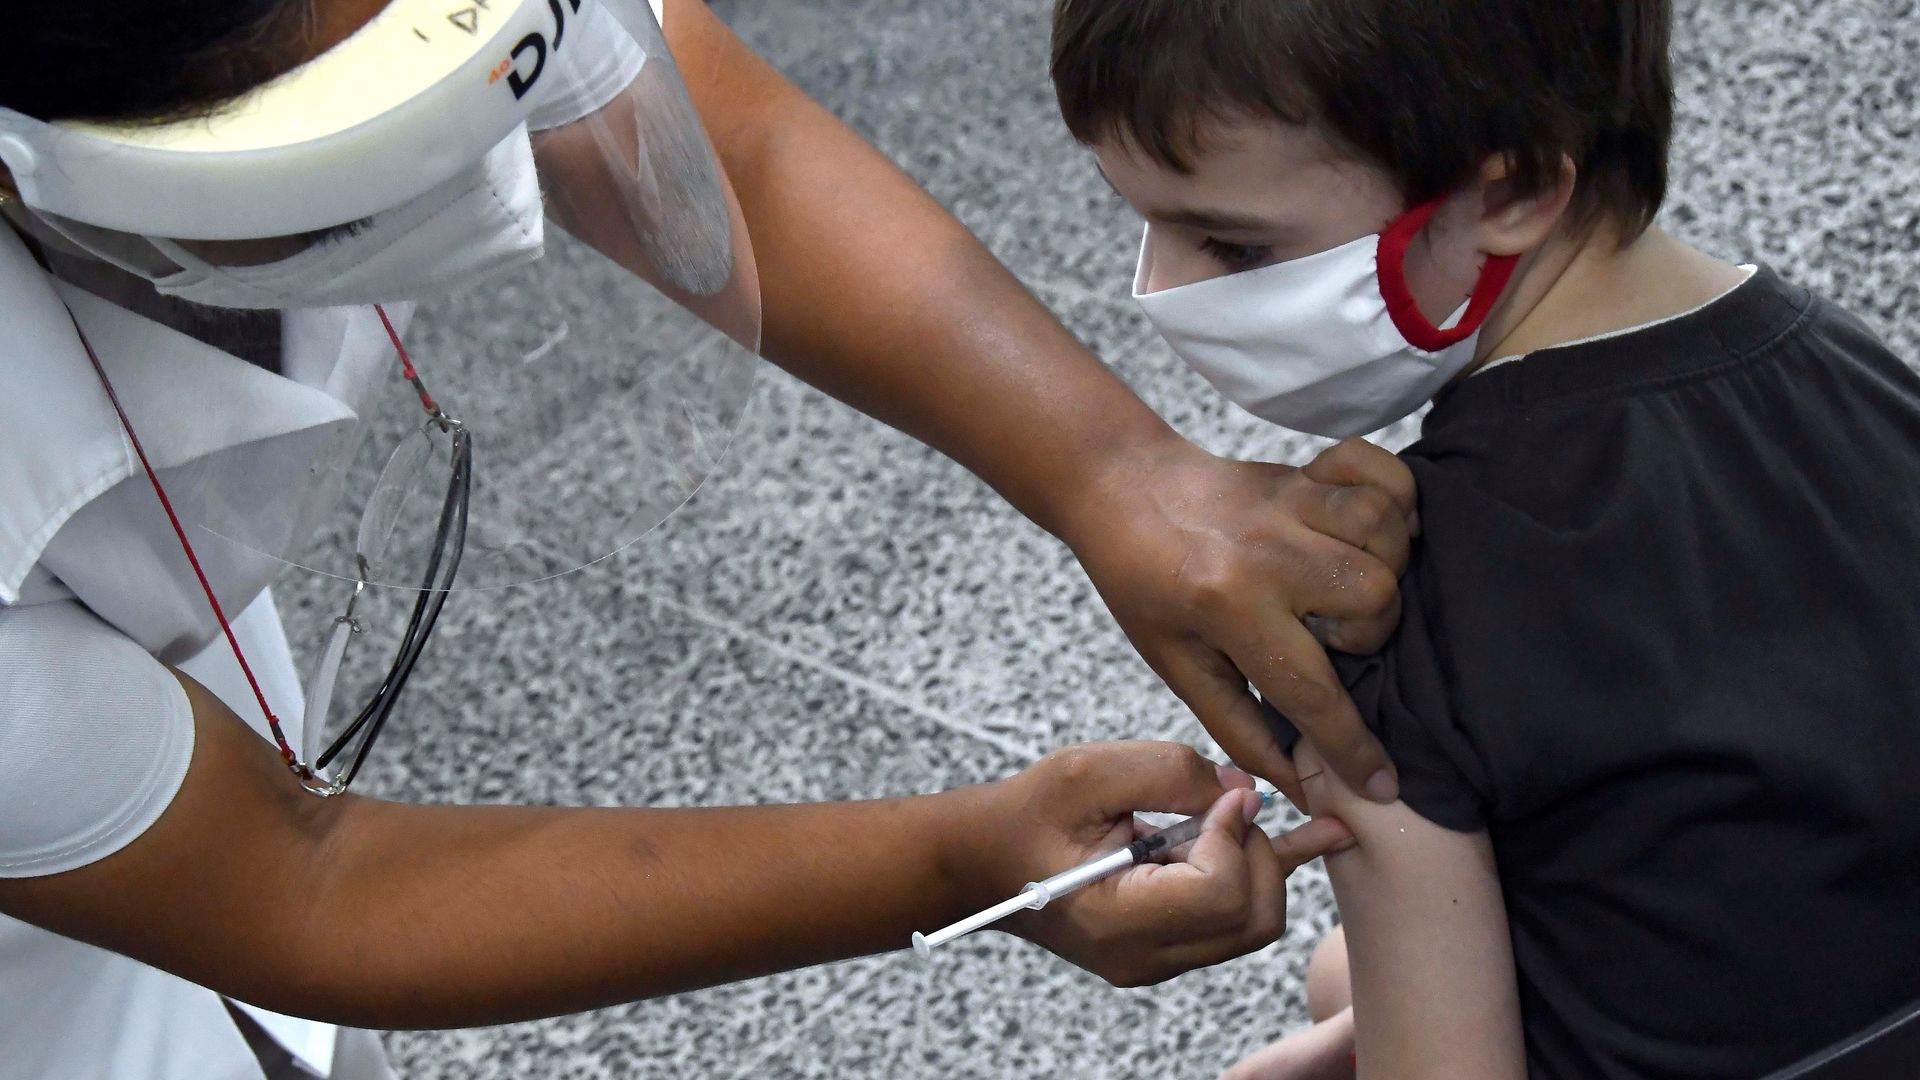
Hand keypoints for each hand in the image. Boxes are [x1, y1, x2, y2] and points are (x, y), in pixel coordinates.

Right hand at [967, 741, 1354, 986]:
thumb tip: (1247, 794)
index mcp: (1117, 921)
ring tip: (1234, 813)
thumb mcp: (1089, 772)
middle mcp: (1144, 956)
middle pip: (1254, 916)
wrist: (987, 860)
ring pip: (1255, 922)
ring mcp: (1158, 959)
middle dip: (1257, 850)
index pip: (1221, 893)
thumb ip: (1172, 774)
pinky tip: (1319, 836)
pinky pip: (1236, 918)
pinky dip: (1265, 871)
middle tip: (1222, 803)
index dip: (1236, 836)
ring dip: (1256, 860)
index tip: (1218, 794)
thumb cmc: (1029, 814)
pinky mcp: (1169, 945)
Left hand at [1060, 435, 1416, 807]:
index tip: (1383, 786)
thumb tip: (1298, 786)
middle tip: (1321, 633)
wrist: (1120, 491)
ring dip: (1382, 568)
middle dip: (1366, 632)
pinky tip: (1368, 528)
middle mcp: (1270, 551)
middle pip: (1375, 599)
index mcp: (1229, 606)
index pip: (1311, 691)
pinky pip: (1384, 474)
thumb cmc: (1143, 585)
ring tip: (1340, 586)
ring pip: (1388, 538)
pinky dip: (1394, 497)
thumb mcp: (1176, 665)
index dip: (1352, 747)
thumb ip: (1239, 727)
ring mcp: (1292, 502)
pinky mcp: (1307, 471)